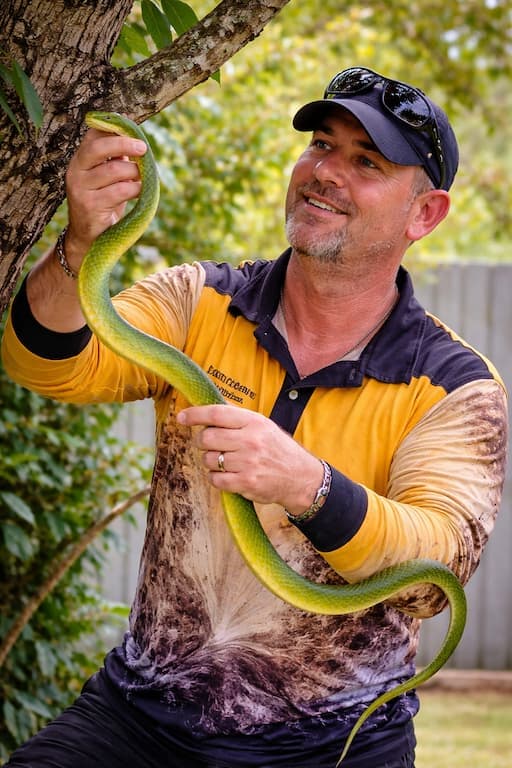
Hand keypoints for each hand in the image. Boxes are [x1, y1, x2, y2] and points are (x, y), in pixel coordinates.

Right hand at [64, 127, 146, 269]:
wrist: (90, 237)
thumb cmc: (104, 203)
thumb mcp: (109, 179)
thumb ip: (117, 160)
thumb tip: (138, 142)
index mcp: (80, 159)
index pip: (93, 134)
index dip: (114, 129)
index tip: (134, 133)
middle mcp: (76, 170)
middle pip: (99, 147)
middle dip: (124, 144)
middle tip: (143, 148)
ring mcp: (80, 188)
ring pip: (114, 170)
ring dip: (135, 173)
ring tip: (142, 179)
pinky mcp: (90, 205)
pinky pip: (120, 191)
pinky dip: (136, 190)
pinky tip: (139, 192)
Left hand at [177, 404, 323, 513]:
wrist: (300, 478)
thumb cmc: (277, 450)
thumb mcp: (263, 426)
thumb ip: (237, 420)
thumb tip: (206, 414)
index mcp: (254, 422)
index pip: (216, 414)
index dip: (195, 415)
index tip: (182, 417)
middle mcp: (250, 440)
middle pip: (207, 438)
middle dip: (203, 442)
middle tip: (210, 445)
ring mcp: (248, 463)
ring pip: (209, 460)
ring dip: (211, 462)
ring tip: (226, 462)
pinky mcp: (246, 483)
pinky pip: (215, 479)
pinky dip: (216, 478)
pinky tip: (228, 475)